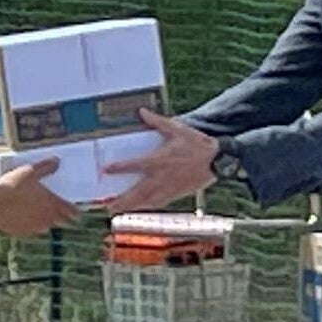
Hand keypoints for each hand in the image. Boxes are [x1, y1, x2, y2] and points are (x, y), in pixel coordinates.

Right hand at [0, 161, 79, 240]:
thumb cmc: (13, 186)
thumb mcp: (30, 172)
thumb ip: (45, 167)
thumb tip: (57, 160)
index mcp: (52, 203)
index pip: (70, 211)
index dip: (75, 212)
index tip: (78, 214)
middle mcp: (47, 218)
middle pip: (61, 222)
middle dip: (62, 218)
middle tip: (60, 215)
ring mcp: (35, 228)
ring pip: (45, 227)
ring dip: (44, 222)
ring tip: (38, 215)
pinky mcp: (22, 233)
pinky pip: (30, 231)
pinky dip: (29, 226)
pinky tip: (22, 219)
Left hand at [104, 110, 220, 210]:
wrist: (216, 160)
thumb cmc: (195, 143)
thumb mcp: (177, 128)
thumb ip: (157, 122)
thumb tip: (142, 111)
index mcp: (159, 160)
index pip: (135, 165)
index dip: (119, 168)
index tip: (105, 170)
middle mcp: (161, 176)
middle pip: (137, 191)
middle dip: (122, 199)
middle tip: (106, 206)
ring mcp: (168, 187)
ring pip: (145, 200)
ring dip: (130, 206)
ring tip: (116, 210)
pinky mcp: (176, 194)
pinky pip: (157, 203)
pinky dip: (145, 207)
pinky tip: (137, 209)